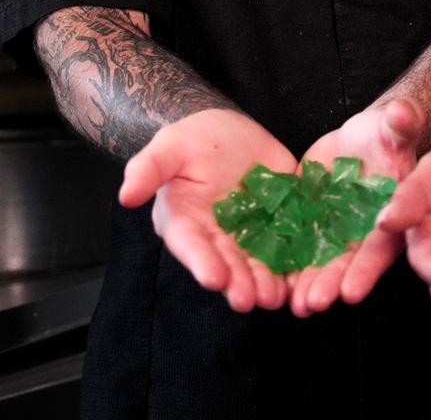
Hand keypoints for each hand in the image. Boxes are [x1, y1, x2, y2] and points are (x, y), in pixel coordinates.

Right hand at [118, 107, 295, 312]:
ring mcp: (248, 232)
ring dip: (266, 281)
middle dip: (238, 282)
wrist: (227, 130)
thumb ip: (149, 169)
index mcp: (185, 222)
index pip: (191, 245)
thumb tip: (125, 195)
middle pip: (226, 262)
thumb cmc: (192, 140)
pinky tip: (304, 276)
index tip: (213, 279)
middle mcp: (215, 236)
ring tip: (276, 296)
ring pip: (257, 262)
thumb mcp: (169, 147)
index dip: (201, 262)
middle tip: (250, 300)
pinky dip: (295, 262)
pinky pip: (287, 244)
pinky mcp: (277, 222)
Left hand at [287, 97, 423, 316]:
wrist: (363, 139)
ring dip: (307, 284)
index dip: (367, 268)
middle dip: (329, 283)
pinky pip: (297, 244)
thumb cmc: (387, 134)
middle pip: (347, 262)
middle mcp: (364, 232)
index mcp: (393, 215)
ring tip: (291, 304)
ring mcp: (336, 230)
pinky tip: (268, 281)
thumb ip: (402, 125)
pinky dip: (285, 262)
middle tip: (312, 303)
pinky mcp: (311, 221)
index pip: (381, 245)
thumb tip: (402, 112)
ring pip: (320, 261)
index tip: (351, 292)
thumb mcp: (395, 129)